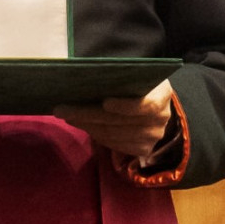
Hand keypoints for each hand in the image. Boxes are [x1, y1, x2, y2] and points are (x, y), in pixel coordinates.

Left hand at [54, 80, 174, 159]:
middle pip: (120, 121)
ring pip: (114, 135)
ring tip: (67, 116)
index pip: (147, 105)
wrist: (155, 105)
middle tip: (62, 109)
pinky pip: (115, 145)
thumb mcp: (136, 74)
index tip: (104, 102)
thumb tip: (89, 74)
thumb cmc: (139, 84)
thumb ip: (120, 76)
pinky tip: (83, 125)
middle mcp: (161, 120)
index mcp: (162, 95)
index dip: (125, 106)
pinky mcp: (143, 150)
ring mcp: (152, 137)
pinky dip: (97, 136)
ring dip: (87, 126)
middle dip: (88, 115)